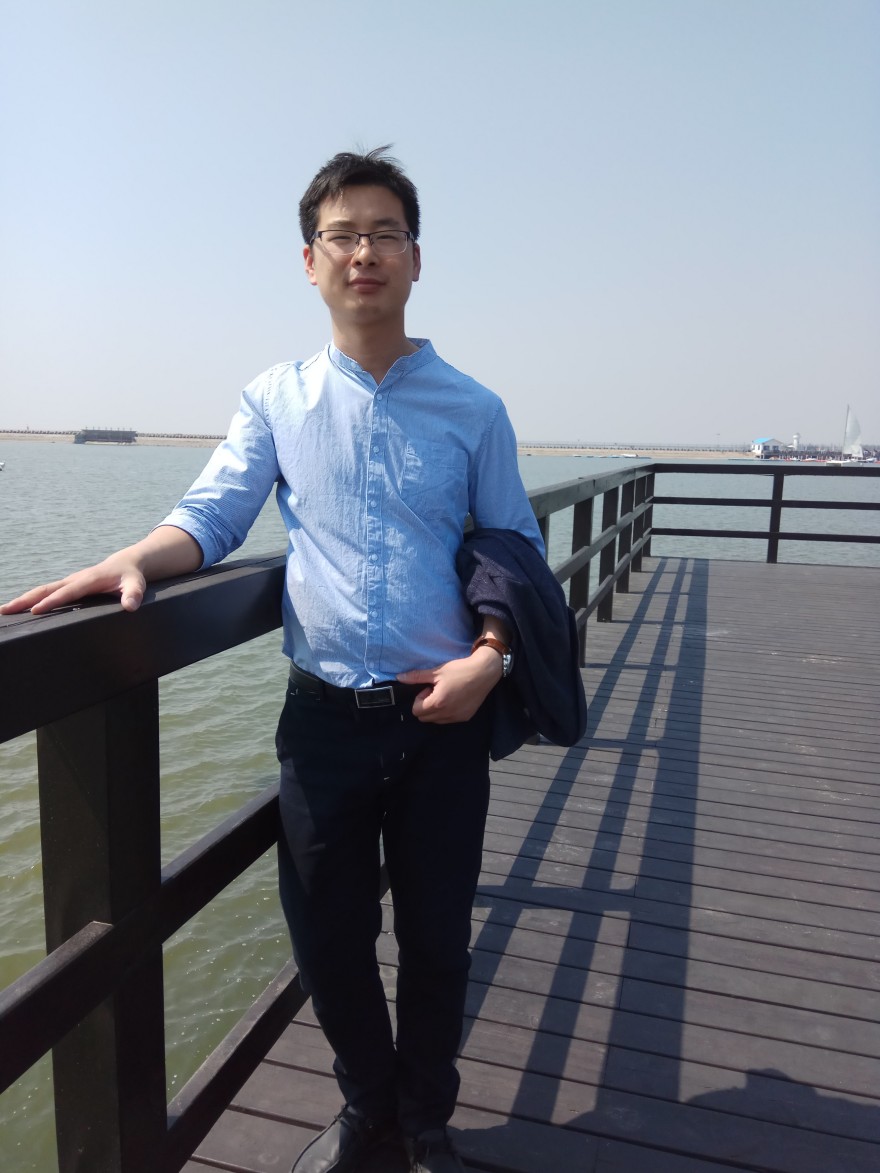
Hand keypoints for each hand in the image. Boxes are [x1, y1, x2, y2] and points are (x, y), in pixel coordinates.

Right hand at [0, 527, 201, 616]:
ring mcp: (69, 582)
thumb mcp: (137, 584)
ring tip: (5, 611)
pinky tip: (21, 609)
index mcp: (89, 579)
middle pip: (47, 589)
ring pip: (43, 590)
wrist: (127, 563)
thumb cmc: (131, 576)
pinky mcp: (68, 586)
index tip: (36, 610)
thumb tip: (131, 606)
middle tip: (6, 610)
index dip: (53, 601)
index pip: (68, 592)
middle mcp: (75, 579)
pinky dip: (32, 600)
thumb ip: (134, 594)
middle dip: (26, 599)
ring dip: (24, 600)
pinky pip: (47, 593)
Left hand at [398, 646, 501, 723]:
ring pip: (436, 720)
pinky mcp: (466, 717)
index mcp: (437, 703)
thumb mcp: (437, 672)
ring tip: (446, 694)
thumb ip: (416, 677)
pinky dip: (447, 712)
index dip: (419, 698)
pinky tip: (455, 698)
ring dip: (436, 710)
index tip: (429, 687)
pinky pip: (449, 720)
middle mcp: (447, 714)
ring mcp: (457, 717)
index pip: (416, 711)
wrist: (485, 672)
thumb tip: (399, 678)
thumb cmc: (460, 670)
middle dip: (426, 705)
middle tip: (436, 691)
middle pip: (424, 718)